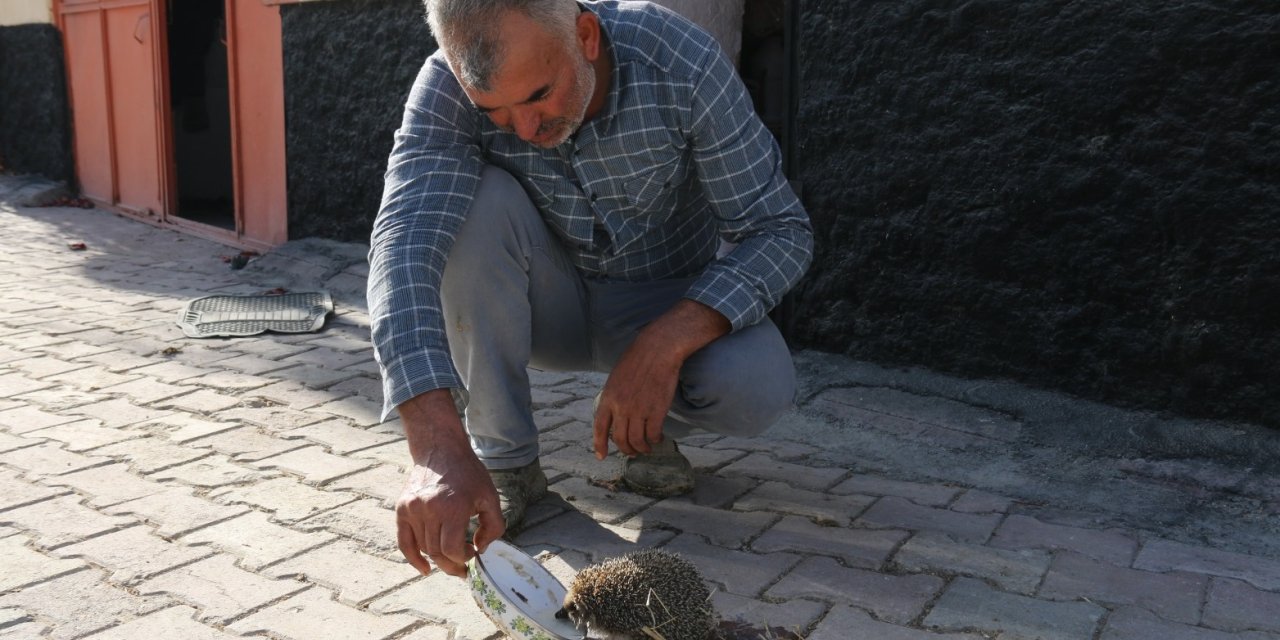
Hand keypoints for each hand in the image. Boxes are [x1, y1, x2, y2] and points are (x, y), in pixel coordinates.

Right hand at [395, 390, 504, 576]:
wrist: (440, 450)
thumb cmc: (468, 474)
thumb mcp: (490, 497)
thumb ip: (494, 526)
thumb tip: (482, 548)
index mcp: (453, 508)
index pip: (453, 549)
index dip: (465, 558)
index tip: (474, 554)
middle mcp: (429, 510)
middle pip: (437, 553)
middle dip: (452, 565)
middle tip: (463, 570)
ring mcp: (412, 510)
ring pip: (423, 548)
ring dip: (438, 560)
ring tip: (451, 560)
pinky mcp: (402, 509)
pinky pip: (404, 542)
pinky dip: (413, 558)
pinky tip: (424, 569)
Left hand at [593, 335, 680, 458]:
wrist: (657, 349)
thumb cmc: (638, 359)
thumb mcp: (616, 377)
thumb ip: (614, 397)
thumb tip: (615, 414)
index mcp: (608, 397)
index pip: (600, 427)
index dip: (599, 444)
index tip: (601, 456)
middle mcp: (621, 407)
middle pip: (620, 439)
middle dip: (626, 450)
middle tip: (632, 453)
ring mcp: (639, 410)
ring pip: (637, 440)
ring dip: (641, 448)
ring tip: (646, 448)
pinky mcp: (656, 410)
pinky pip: (653, 434)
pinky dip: (655, 440)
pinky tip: (658, 438)